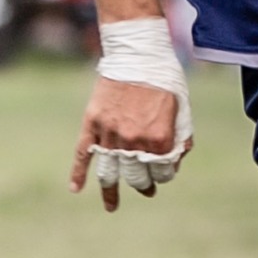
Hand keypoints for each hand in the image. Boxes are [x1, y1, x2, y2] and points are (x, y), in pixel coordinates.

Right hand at [70, 76, 187, 212]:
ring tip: (112, 206)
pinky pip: (82, 153)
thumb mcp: (183, 108)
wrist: (137, 51)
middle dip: (143, 185)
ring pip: (109, 171)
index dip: (165, 175)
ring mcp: (111, 134)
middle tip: (146, 189)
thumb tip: (175, 159)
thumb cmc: (164, 78)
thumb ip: (181, 136)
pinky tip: (75, 189)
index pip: (163, 172)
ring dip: (111, 192)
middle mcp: (135, 141)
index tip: (164, 172)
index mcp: (160, 138)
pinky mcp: (92, 123)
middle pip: (137, 177)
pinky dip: (77, 173)